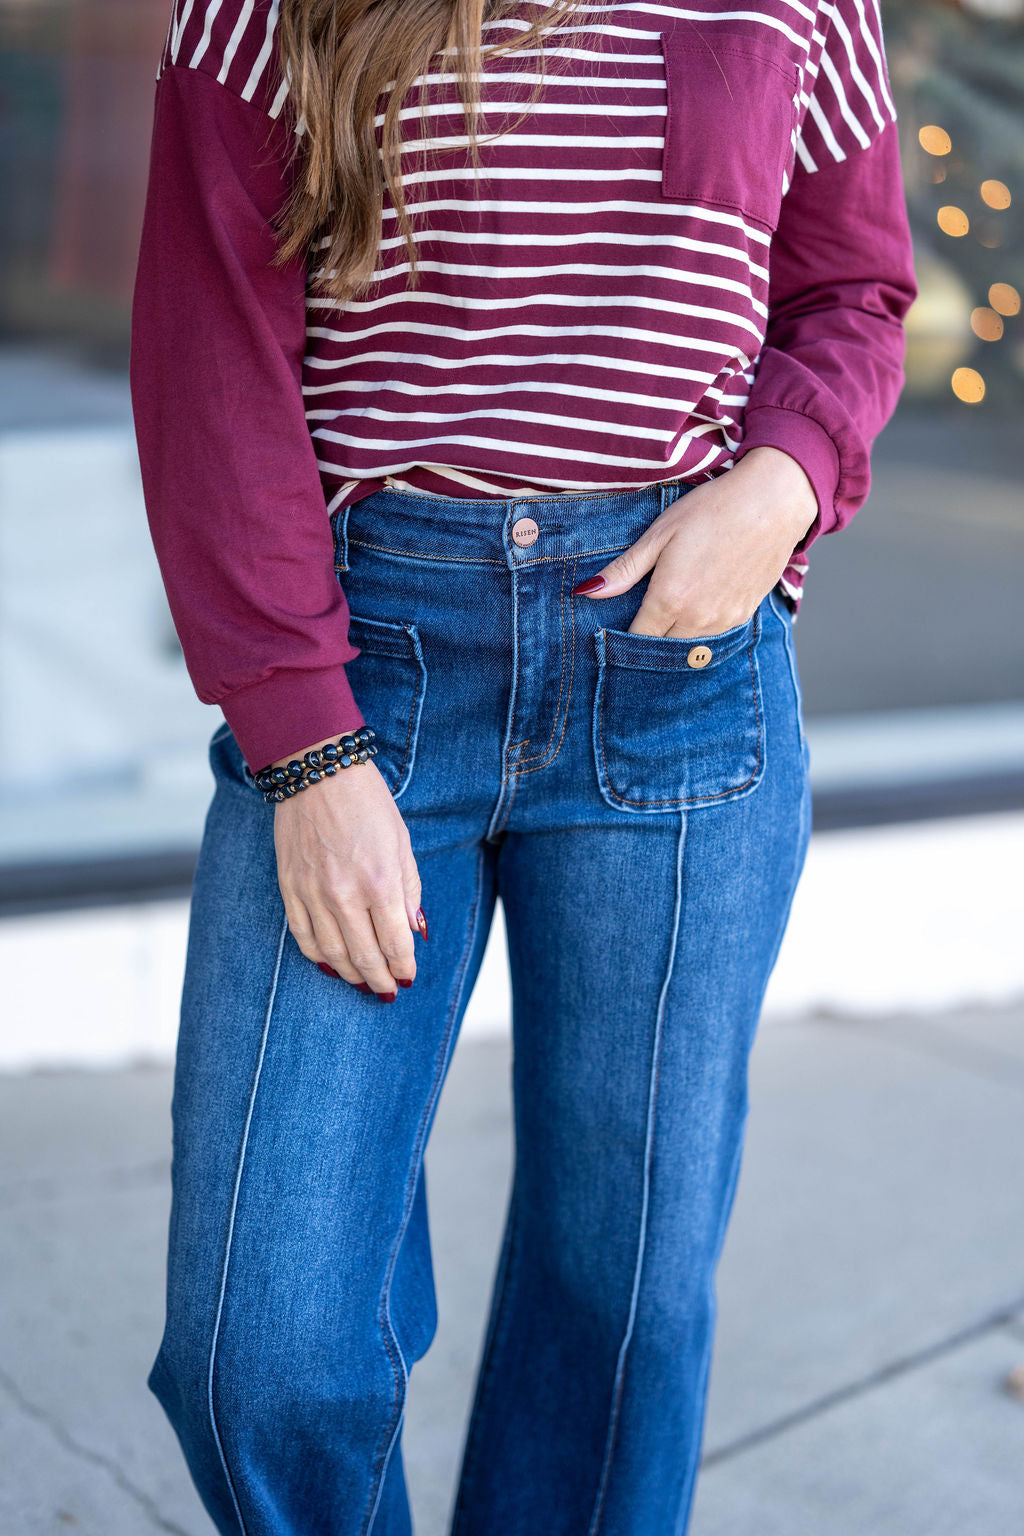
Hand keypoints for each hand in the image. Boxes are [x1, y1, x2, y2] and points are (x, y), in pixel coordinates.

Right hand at [271, 738, 425, 998]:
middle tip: (387, 992)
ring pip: (332, 955)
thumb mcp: (402, 843)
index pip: (395, 943)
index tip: (407, 978)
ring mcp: (313, 893)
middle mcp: (345, 894)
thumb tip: (412, 931)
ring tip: (362, 982)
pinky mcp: (289, 888)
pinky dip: (318, 957)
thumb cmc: (367, 803)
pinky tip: (330, 964)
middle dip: (380, 980)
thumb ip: (409, 891)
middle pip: (364, 957)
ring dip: (350, 975)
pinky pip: (303, 937)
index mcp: (380, 882)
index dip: (403, 967)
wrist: (317, 772)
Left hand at [574, 447, 818, 636]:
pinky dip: (701, 630)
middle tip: (641, 620)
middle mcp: (697, 618)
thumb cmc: (713, 509)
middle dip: (649, 639)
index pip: (637, 639)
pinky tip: (698, 605)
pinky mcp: (745, 615)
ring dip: (676, 637)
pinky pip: (714, 636)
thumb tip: (588, 592)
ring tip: (670, 610)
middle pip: (663, 648)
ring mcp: (724, 620)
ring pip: (689, 647)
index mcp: (670, 598)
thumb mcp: (660, 533)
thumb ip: (625, 569)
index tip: (613, 630)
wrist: (774, 502)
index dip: (622, 639)